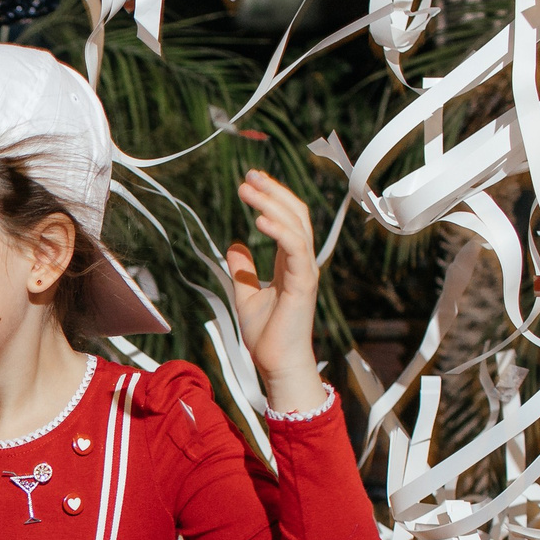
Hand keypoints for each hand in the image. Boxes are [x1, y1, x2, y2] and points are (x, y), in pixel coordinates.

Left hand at [226, 169, 326, 413]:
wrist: (277, 364)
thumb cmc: (267, 336)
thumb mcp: (246, 294)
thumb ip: (243, 269)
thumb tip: (234, 245)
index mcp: (290, 263)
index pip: (287, 220)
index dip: (271, 198)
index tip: (250, 181)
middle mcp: (301, 263)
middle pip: (295, 214)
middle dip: (272, 191)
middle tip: (249, 175)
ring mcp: (305, 272)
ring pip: (296, 225)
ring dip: (272, 203)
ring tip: (249, 188)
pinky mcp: (302, 284)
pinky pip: (295, 249)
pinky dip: (278, 231)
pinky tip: (258, 220)